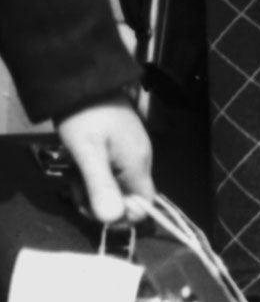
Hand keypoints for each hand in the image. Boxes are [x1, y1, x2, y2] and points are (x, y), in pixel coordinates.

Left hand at [56, 101, 155, 225]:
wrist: (83, 80)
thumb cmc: (85, 116)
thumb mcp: (87, 152)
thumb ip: (100, 186)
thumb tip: (112, 220)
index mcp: (137, 166)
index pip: (144, 207)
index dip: (122, 215)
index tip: (94, 207)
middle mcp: (140, 162)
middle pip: (128, 198)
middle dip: (101, 201)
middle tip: (75, 188)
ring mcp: (132, 152)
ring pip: (118, 185)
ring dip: (95, 187)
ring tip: (74, 173)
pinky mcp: (121, 145)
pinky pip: (114, 170)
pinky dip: (97, 173)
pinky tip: (80, 162)